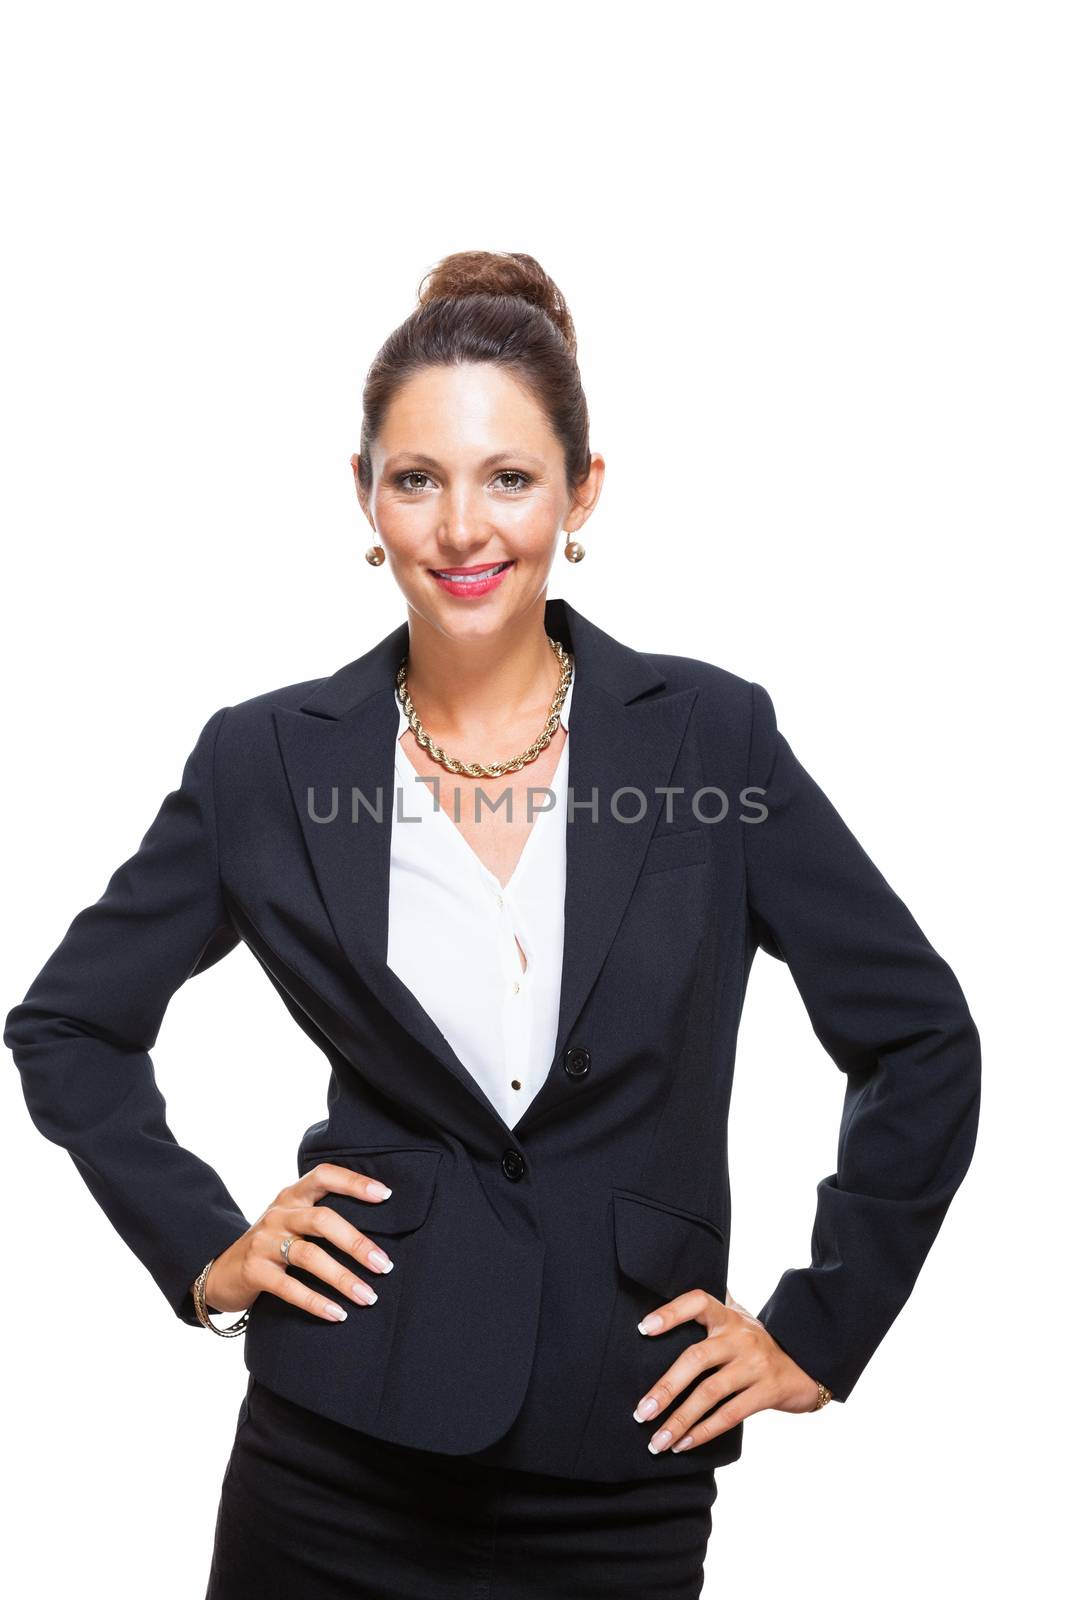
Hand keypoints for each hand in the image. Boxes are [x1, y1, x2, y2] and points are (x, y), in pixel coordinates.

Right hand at [192, 1163, 398, 1322]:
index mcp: (292, 1195)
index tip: (386, 1195)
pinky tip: (338, 1314)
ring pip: (309, 1255)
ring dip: (343, 1278)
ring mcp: (264, 1242)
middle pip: (323, 1220)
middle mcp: (279, 1214)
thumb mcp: (291, 1220)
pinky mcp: (254, 1272)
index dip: (354, 1182)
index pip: (324, 1176)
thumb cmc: (271, 1244)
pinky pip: (290, 1288)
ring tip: (368, 1296)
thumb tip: (379, 1228)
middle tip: (384, 1265)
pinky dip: (316, 1302)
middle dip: (357, 1243)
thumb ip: (321, 1216)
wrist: (220, 1272)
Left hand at [631, 1284, 825, 1453]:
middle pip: (696, 1358)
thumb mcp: (738, 1318)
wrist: (806, 1364)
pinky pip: (729, 1415)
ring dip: (679, 1420)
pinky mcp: (767, 1392)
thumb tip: (661, 1304)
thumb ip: (709, 1310)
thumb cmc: (757, 1342)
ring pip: (710, 1393)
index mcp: (728, 1315)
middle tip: (641, 1412)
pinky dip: (703, 1432)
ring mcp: (755, 1364)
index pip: (697, 1302)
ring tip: (657, 1441)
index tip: (642, 1329)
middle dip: (666, 1388)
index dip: (670, 1313)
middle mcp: (740, 1336)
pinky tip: (682, 1444)